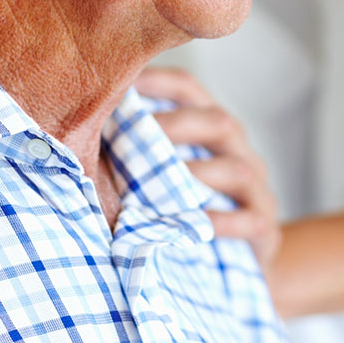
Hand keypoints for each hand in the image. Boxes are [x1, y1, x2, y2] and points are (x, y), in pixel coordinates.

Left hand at [135, 66, 281, 270]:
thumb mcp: (168, 171)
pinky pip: (249, 219)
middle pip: (218, 121)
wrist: (246, 261)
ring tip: (155, 186)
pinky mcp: (264, 225)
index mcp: (213, 127)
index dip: (157, 81)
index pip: (189, 89)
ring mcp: (256, 187)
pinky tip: (189, 226)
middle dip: (174, 126)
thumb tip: (79, 131)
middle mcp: (239, 149)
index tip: (121, 81)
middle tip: (131, 136)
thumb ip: (139, 149)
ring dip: (194, 175)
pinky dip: (220, 221)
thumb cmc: (191, 205)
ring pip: (236, 170)